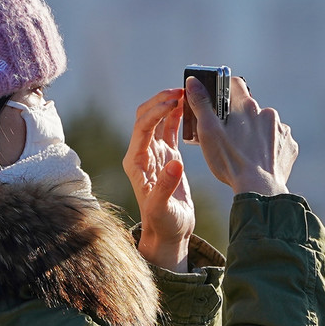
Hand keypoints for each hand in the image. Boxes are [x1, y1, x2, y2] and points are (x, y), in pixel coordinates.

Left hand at [122, 89, 195, 270]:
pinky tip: (188, 106)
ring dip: (169, 104)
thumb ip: (166, 185)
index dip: (157, 111)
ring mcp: (155, 154)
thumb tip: (176, 163)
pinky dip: (177, 116)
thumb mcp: (162, 208)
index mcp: (136, 161)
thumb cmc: (163, 224)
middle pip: (146, 117)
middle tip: (182, 90)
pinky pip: (170, 130)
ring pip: (158, 120)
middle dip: (161, 100)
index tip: (174, 101)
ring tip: (186, 92)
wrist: (168, 234)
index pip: (143, 127)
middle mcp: (142, 153)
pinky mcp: (168, 157)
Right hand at [185, 75, 296, 197]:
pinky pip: (277, 140)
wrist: (260, 189)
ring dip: (255, 132)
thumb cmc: (230, 161)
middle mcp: (267, 113)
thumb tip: (193, 81)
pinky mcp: (289, 145)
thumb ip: (200, 103)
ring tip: (245, 152)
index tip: (217, 101)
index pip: (234, 83)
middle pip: (249, 107)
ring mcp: (281, 130)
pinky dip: (268, 146)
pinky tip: (259, 159)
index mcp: (246, 106)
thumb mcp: (208, 131)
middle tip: (229, 137)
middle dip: (239, 118)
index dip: (224, 89)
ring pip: (264, 125)